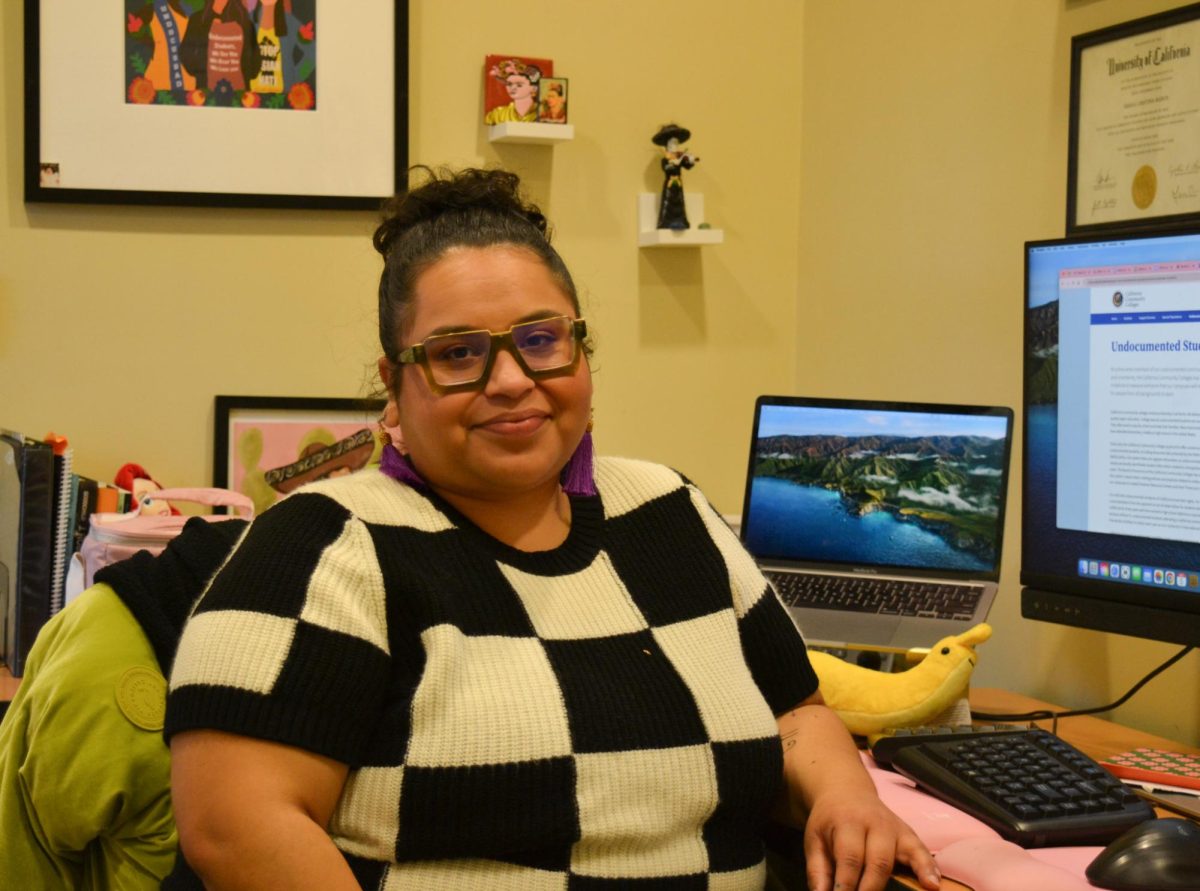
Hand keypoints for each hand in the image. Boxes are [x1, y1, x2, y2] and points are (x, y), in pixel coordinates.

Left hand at [802, 787, 940, 890]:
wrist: (846, 792)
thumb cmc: (829, 822)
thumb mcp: (814, 840)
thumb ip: (817, 871)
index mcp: (848, 822)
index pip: (850, 858)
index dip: (846, 885)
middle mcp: (875, 823)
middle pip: (879, 861)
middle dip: (872, 888)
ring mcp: (896, 828)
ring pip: (906, 853)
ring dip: (914, 874)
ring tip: (926, 889)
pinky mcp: (909, 834)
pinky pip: (923, 850)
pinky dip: (930, 867)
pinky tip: (934, 884)